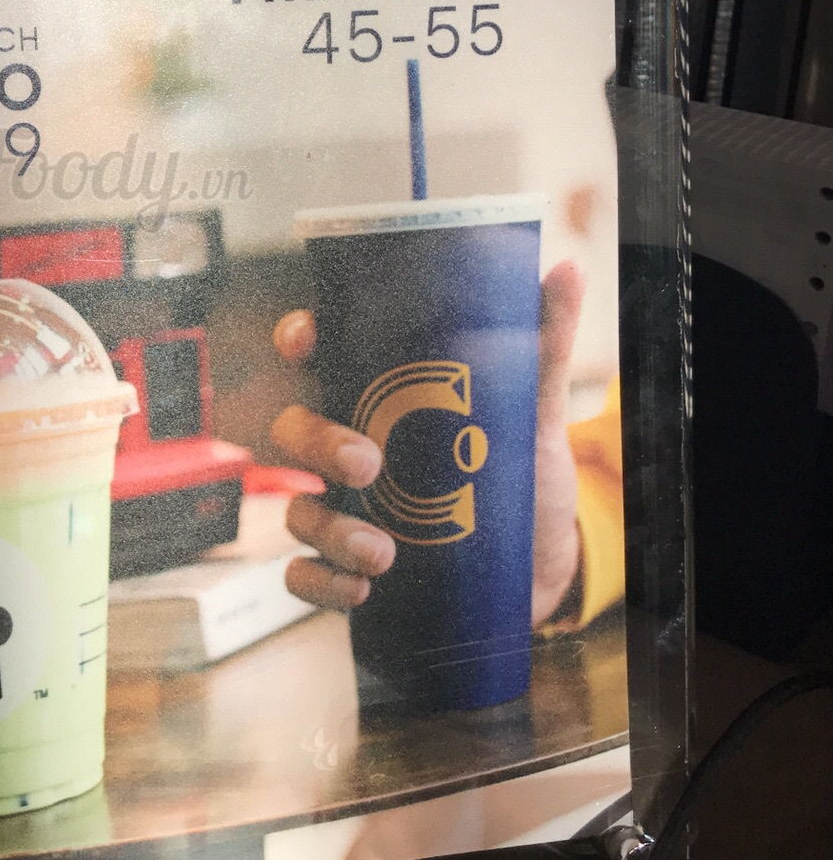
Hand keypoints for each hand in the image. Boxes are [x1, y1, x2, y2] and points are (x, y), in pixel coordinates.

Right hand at [271, 260, 586, 628]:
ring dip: (330, 531)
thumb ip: (543, 345)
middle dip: (316, 442)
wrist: (543, 568)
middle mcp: (351, 448)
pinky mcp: (349, 567)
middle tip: (369, 464)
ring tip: (384, 554)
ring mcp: (345, 510)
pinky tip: (360, 590)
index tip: (307, 338)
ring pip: (299, 509)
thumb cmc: (525, 477)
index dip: (298, 337)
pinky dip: (320, 584)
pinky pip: (302, 576)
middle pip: (293, 429)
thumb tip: (565, 269)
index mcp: (381, 400)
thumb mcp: (537, 412)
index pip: (319, 355)